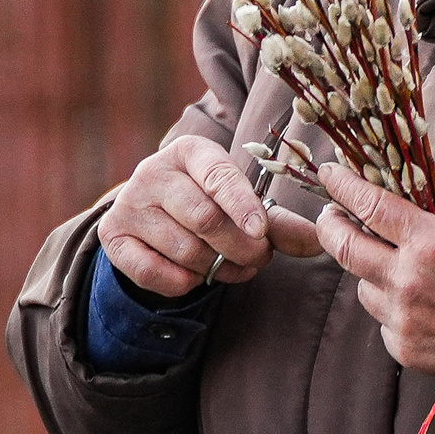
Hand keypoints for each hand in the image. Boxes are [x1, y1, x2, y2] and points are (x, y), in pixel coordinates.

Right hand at [98, 138, 320, 298]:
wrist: (152, 215)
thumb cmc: (209, 203)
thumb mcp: (241, 204)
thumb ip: (279, 223)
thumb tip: (320, 243)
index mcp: (190, 152)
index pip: (218, 175)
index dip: (241, 205)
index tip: (261, 232)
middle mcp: (153, 172)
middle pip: (203, 217)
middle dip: (238, 246)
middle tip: (259, 258)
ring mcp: (130, 205)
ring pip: (183, 248)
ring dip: (216, 268)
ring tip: (235, 268)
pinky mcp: (114, 237)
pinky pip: (152, 271)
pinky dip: (182, 282)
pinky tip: (196, 276)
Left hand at [314, 162, 434, 386]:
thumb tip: (409, 194)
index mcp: (431, 241)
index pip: (369, 204)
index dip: (343, 185)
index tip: (330, 174)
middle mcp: (409, 280)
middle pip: (344, 246)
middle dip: (330, 225)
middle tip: (330, 215)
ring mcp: (404, 318)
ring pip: (363, 287)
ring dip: (373, 272)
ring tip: (403, 271)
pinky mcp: (405, 349)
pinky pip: (384, 321)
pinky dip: (395, 309)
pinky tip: (426, 308)